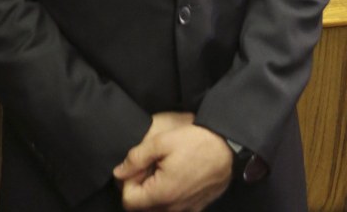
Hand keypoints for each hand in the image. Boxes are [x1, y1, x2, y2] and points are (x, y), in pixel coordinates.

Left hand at [114, 117, 231, 211]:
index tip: (138, 166)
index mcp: (162, 194)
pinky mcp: (196, 208)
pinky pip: (174, 209)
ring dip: (154, 193)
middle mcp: (173, 209)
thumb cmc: (195, 142)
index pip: (128, 201)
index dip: (128, 181)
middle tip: (150, 166)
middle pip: (142, 208)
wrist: (227, 147)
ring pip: (157, 209)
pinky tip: (176, 177)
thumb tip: (118, 172)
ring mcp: (186, 211)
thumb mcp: (161, 142)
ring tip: (163, 170)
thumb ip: (136, 158)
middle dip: (140, 188)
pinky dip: (169, 197)